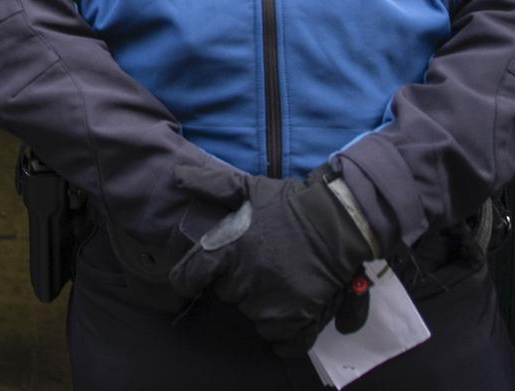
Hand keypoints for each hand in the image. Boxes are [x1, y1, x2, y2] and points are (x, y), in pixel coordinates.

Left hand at [167, 165, 375, 355]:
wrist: (337, 222)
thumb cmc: (290, 205)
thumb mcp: (249, 189)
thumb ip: (212, 185)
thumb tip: (177, 176)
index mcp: (227, 249)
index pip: (190, 277)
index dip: (186, 283)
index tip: (191, 284)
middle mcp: (243, 279)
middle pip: (227, 296)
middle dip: (238, 283)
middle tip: (259, 265)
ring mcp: (269, 302)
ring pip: (252, 316)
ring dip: (262, 305)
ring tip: (279, 282)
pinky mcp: (296, 317)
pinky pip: (280, 339)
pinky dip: (284, 333)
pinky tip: (291, 315)